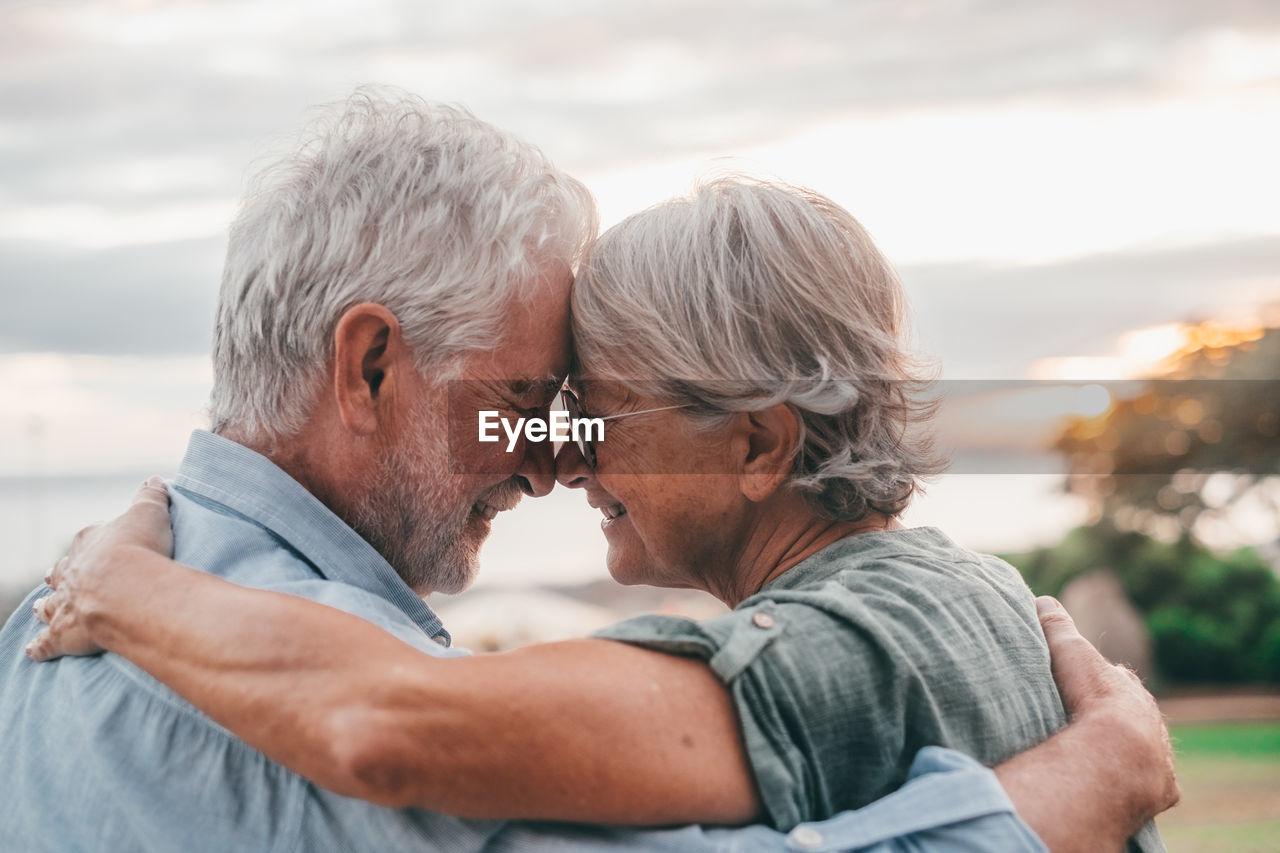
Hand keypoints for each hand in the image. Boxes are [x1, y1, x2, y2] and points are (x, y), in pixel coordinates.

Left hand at [27, 477, 172, 661]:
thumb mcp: (150, 514)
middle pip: (61, 572)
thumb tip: (154, 480)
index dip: (92, 542)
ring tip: (38, 608)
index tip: (95, 543)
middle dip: (59, 574)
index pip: (88, 539)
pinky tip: (33, 650)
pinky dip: (40, 647)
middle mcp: (72, 572)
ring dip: (44, 607)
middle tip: (54, 575)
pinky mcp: (65, 633)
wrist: (127, 590)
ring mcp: (65, 603)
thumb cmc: (139, 549)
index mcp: (90, 543)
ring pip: (49, 605)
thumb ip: (150, 497)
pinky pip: (47, 642)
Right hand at [1037, 595, 1179, 821]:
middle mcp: (1151, 721)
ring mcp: (1159, 755)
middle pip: (1134, 717)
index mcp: (1130, 691)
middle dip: (1117, 720)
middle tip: (1091, 727)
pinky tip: (1117, 790)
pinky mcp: (1160, 787)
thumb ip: (1056, 626)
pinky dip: (1134, 786)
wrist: (1120, 748)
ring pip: (1144, 752)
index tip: (1087, 686)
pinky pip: (1149, 785)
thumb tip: (1043, 599)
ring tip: (1099, 762)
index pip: (1118, 683)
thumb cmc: (1091, 697)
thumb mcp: (1068, 652)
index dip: (1101, 683)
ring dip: (1125, 755)